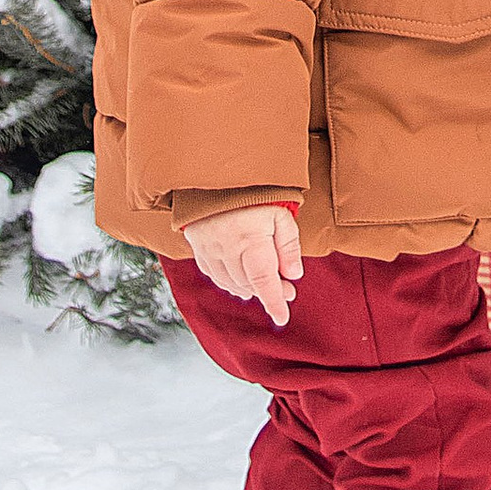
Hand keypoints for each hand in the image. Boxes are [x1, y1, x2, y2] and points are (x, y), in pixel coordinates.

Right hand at [185, 201, 302, 323]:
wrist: (213, 172)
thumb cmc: (253, 190)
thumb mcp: (281, 212)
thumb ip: (289, 245)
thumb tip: (293, 275)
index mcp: (250, 241)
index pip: (263, 282)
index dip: (274, 302)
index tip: (282, 317)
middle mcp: (227, 249)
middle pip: (248, 285)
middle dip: (269, 293)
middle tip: (287, 291)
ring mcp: (209, 249)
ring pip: (230, 283)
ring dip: (249, 289)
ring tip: (267, 287)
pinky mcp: (197, 245)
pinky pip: (213, 274)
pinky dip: (229, 283)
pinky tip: (240, 284)